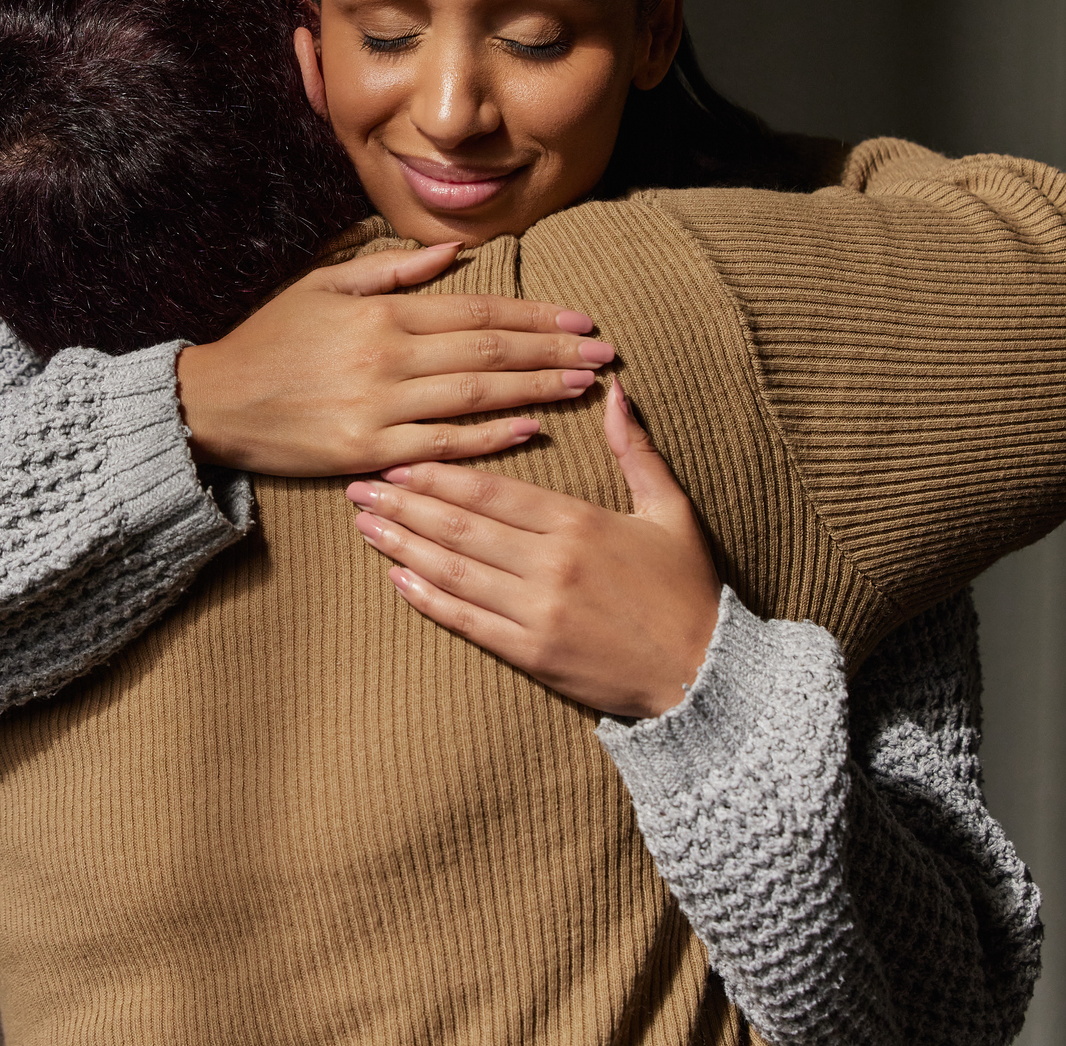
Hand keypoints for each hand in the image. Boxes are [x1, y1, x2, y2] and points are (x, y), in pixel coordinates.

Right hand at [175, 241, 615, 475]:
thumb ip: (392, 270)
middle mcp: (389, 359)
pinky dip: (490, 439)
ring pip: (477, 398)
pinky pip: (443, 446)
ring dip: (536, 390)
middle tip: (604, 354)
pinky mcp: (369, 452)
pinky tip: (531, 429)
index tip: (581, 320)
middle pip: (489, 353)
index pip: (477, 311)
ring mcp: (381, 408)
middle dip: (553, 352)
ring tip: (584, 386)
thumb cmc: (270, 341)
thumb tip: (454, 252)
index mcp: (383, 315)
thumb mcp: (324, 286)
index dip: (535, 316)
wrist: (215, 403)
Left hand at [344, 383, 720, 718]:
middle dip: (403, 505)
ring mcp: (537, 611)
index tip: (399, 462)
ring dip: (403, 545)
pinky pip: (467, 621)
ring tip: (365, 526)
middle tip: (359, 489)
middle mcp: (550, 564)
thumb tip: (615, 390)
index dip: (438, 474)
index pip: (491, 490)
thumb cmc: (688, 590)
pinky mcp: (532, 654)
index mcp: (579, 523)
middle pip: (460, 525)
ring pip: (453, 570)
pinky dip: (427, 599)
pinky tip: (397, 579)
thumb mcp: (670, 511)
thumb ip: (636, 451)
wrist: (706, 675)